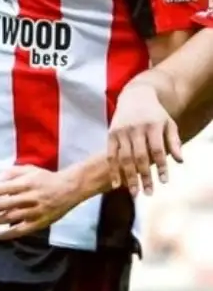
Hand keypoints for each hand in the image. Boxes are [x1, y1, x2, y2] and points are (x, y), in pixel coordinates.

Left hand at [0, 165, 77, 239]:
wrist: (70, 188)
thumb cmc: (46, 178)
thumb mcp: (29, 169)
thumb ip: (11, 173)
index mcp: (24, 183)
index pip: (0, 190)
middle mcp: (28, 197)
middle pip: (2, 205)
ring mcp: (35, 211)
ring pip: (10, 218)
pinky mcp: (40, 222)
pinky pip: (22, 230)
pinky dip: (9, 234)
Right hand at [107, 83, 182, 197]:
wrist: (135, 96)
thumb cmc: (156, 114)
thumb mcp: (169, 124)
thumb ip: (174, 142)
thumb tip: (180, 161)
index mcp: (152, 126)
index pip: (157, 150)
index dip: (160, 167)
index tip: (163, 182)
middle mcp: (135, 129)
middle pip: (140, 157)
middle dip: (144, 176)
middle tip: (148, 193)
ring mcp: (121, 131)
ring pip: (124, 158)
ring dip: (129, 177)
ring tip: (134, 193)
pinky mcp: (111, 134)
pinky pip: (111, 155)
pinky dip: (113, 171)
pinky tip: (116, 184)